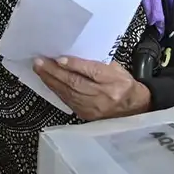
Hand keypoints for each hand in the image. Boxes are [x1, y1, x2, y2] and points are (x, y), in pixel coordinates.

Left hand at [34, 57, 151, 120]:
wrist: (133, 109)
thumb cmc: (124, 84)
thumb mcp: (116, 68)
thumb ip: (96, 63)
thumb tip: (72, 57)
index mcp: (115, 81)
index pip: (93, 72)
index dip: (75, 65)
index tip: (59, 58)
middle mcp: (104, 96)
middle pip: (76, 83)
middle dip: (55, 72)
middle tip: (40, 62)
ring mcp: (93, 108)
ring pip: (68, 93)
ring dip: (51, 80)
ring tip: (39, 69)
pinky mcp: (85, 115)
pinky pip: (67, 100)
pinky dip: (56, 90)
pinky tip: (48, 81)